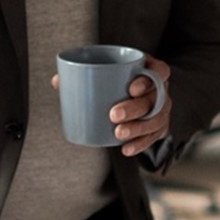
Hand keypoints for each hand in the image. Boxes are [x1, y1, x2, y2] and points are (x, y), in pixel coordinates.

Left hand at [46, 54, 172, 157]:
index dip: (148, 80)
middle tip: (113, 115)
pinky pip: (153, 137)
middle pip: (155, 99)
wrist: (132, 95)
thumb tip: (57, 81)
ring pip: (156, 120)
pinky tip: (126, 149)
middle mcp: (160, 89)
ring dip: (138, 129)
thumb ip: (82, 73)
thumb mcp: (105, 72)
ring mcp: (162, 109)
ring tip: (118, 133)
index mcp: (150, 69)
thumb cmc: (116, 80)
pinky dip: (140, 144)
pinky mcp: (159, 127)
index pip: (160, 71)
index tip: (131, 89)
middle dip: (136, 108)